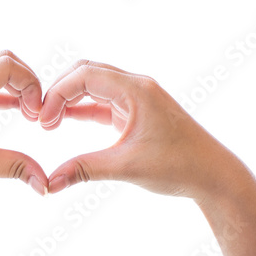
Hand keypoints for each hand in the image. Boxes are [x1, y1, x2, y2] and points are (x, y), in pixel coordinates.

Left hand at [0, 50, 48, 198]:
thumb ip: (15, 168)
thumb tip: (46, 184)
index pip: (6, 65)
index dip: (30, 83)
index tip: (36, 114)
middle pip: (1, 60)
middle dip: (25, 80)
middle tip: (35, 111)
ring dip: (13, 85)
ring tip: (28, 112)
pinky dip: (0, 93)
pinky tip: (13, 110)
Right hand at [40, 59, 255, 255]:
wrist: (212, 174)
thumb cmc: (178, 166)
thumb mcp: (126, 167)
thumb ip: (84, 170)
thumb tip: (50, 183)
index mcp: (136, 89)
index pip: (85, 75)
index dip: (58, 93)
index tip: (43, 120)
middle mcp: (135, 86)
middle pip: (86, 72)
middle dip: (60, 91)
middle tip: (43, 118)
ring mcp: (136, 96)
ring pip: (93, 84)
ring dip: (69, 98)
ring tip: (50, 121)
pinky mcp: (135, 109)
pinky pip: (101, 101)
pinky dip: (81, 108)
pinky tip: (65, 120)